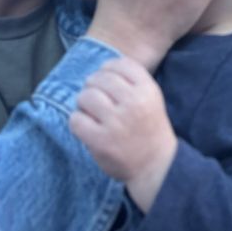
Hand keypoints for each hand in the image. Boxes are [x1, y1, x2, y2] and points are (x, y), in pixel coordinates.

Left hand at [70, 57, 176, 212]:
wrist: (155, 166)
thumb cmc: (150, 130)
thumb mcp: (151, 99)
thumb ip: (131, 82)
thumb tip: (101, 69)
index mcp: (147, 90)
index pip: (120, 64)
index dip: (108, 69)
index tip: (107, 82)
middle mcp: (133, 102)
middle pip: (99, 78)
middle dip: (93, 86)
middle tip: (96, 100)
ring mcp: (116, 122)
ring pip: (85, 96)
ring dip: (84, 104)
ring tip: (91, 113)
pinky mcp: (100, 140)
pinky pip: (76, 120)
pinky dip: (77, 122)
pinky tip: (86, 127)